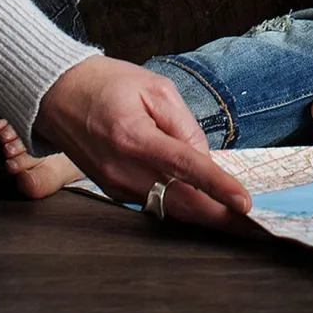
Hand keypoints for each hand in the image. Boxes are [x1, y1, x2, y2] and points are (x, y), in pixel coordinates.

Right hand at [34, 56, 250, 228]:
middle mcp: (122, 169)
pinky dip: (180, 203)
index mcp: (133, 137)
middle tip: (254, 228)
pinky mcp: (113, 190)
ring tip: (236, 217)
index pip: (185, 168)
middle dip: (220, 218)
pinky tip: (202, 201)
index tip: (244, 203)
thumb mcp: (154, 87)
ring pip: (168, 208)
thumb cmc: (106, 84)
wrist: (58, 94)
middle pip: (180, 204)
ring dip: (203, 213)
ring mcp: (115, 185)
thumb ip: (184, 125)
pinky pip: (153, 201)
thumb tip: (203, 159)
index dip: (218, 187)